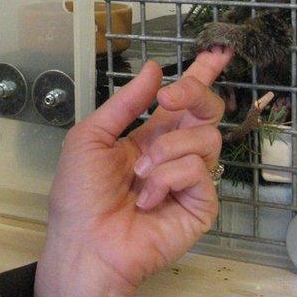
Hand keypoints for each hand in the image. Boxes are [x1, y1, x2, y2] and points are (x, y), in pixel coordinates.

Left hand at [32, 48, 231, 296]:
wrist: (86, 243)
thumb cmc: (79, 196)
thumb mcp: (91, 138)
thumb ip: (124, 103)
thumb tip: (153, 68)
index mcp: (147, 136)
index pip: (181, 102)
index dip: (200, 77)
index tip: (216, 52)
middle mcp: (173, 154)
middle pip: (206, 112)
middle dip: (193, 94)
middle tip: (169, 99)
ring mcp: (190, 179)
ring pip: (205, 138)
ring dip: (167, 148)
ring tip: (139, 173)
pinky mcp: (200, 204)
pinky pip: (198, 171)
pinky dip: (168, 178)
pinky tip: (148, 198)